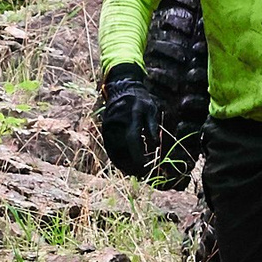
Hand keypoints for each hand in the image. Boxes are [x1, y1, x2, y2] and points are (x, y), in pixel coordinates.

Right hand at [97, 63, 162, 180]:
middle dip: (131, 164)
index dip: (138, 155)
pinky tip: (125, 165)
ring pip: (114, 152)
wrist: (121, 88)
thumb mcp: (151, 108)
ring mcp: (109, 128)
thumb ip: (153, 126)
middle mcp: (117, 124)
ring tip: (135, 172)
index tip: (146, 166)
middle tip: (142, 174)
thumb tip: (156, 145)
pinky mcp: (105, 131)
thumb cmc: (140, 99)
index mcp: (130, 117)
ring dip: (124, 164)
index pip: (133, 140)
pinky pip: (110, 148)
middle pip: (122, 150)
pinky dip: (117, 159)